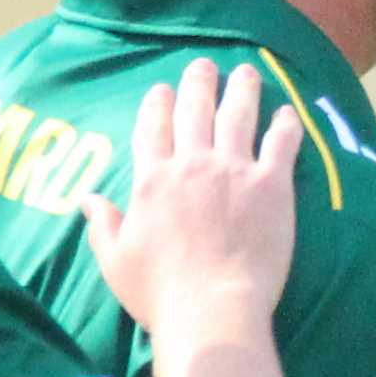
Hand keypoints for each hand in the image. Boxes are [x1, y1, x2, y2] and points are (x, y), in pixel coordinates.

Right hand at [81, 59, 304, 344]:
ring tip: (247, 71)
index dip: (158, 103)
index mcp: (152, 179)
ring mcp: (234, 171)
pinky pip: (281, 144)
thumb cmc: (159, 293)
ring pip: (239, 116)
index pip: (152, 127)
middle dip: (199, 83)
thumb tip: (87, 199)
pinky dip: (285, 124)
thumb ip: (102, 225)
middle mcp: (192, 165)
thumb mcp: (116, 260)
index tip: (162, 88)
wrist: (212, 310)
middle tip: (204, 66)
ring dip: (242, 89)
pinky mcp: (272, 186)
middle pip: (195, 110)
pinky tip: (288, 112)